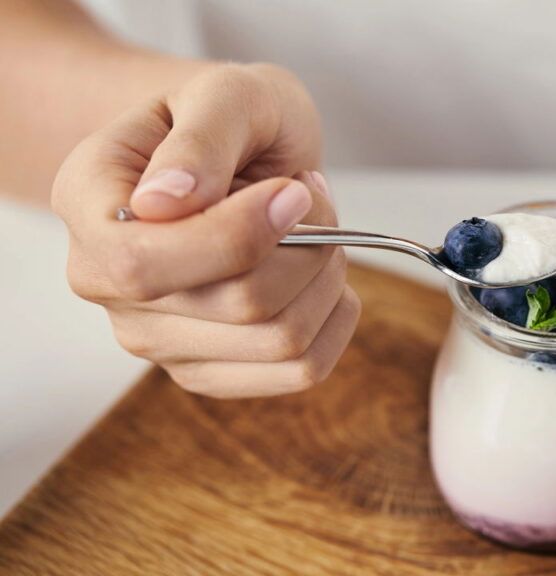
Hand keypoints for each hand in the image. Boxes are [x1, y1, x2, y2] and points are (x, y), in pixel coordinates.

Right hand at [53, 63, 360, 396]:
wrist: (231, 149)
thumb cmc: (224, 118)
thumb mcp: (223, 94)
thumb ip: (199, 141)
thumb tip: (166, 202)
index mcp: (88, 206)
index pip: (146, 263)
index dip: (241, 235)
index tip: (293, 191)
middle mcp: (106, 283)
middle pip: (239, 306)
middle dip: (307, 245)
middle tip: (306, 193)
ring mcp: (156, 337)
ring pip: (282, 340)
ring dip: (326, 275)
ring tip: (310, 227)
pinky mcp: (209, 368)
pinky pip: (301, 369)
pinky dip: (335, 316)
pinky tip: (321, 273)